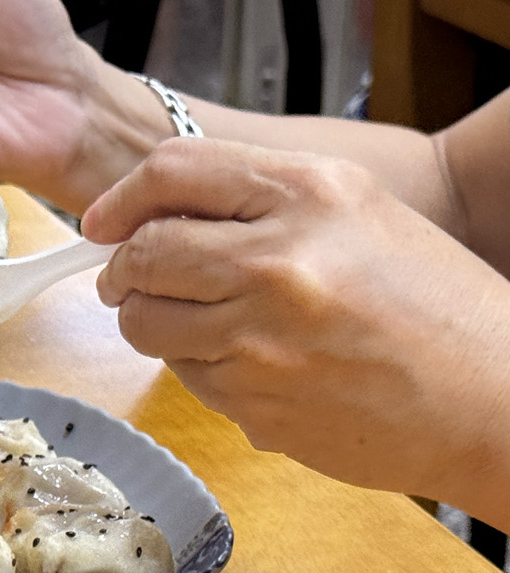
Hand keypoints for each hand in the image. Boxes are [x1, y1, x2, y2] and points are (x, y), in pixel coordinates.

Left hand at [83, 138, 509, 514]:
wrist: (495, 400)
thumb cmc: (433, 306)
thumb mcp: (356, 214)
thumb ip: (259, 201)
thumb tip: (151, 214)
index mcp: (310, 193)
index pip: (172, 171)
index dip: (121, 198)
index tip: (101, 222)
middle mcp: (278, 259)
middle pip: (143, 253)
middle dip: (121, 270)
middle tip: (124, 280)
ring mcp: (260, 337)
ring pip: (146, 323)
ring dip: (151, 323)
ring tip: (193, 322)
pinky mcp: (253, 401)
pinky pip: (186, 377)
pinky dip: (198, 370)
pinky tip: (250, 364)